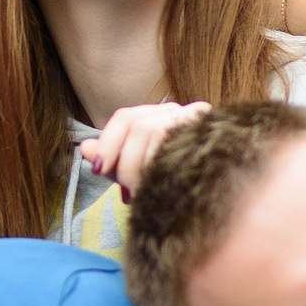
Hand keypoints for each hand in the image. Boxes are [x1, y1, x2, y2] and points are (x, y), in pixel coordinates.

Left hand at [78, 101, 207, 195]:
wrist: (221, 188)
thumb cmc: (169, 176)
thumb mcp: (134, 168)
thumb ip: (109, 158)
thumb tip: (84, 148)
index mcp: (157, 114)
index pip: (125, 117)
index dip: (108, 142)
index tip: (97, 168)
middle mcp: (179, 112)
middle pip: (140, 126)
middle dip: (126, 162)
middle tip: (127, 192)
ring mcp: (199, 122)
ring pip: (160, 133)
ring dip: (144, 168)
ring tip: (145, 194)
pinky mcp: (217, 135)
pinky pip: (186, 146)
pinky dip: (167, 168)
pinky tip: (165, 188)